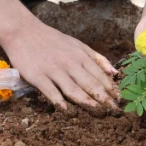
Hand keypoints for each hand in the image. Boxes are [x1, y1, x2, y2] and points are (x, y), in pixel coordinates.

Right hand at [2, 17, 119, 111]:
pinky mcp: (38, 76)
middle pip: (90, 84)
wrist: (24, 32)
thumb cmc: (53, 40)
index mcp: (80, 55)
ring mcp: (53, 70)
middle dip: (104, 99)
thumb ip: (96, 58)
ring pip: (73, 89)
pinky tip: (68, 111)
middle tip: (115, 112)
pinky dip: (60, 101)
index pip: (100, 75)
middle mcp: (69, 63)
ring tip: (99, 113)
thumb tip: (115, 73)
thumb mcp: (77, 44)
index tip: (121, 102)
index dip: (112, 89)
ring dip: (87, 102)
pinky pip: (51, 91)